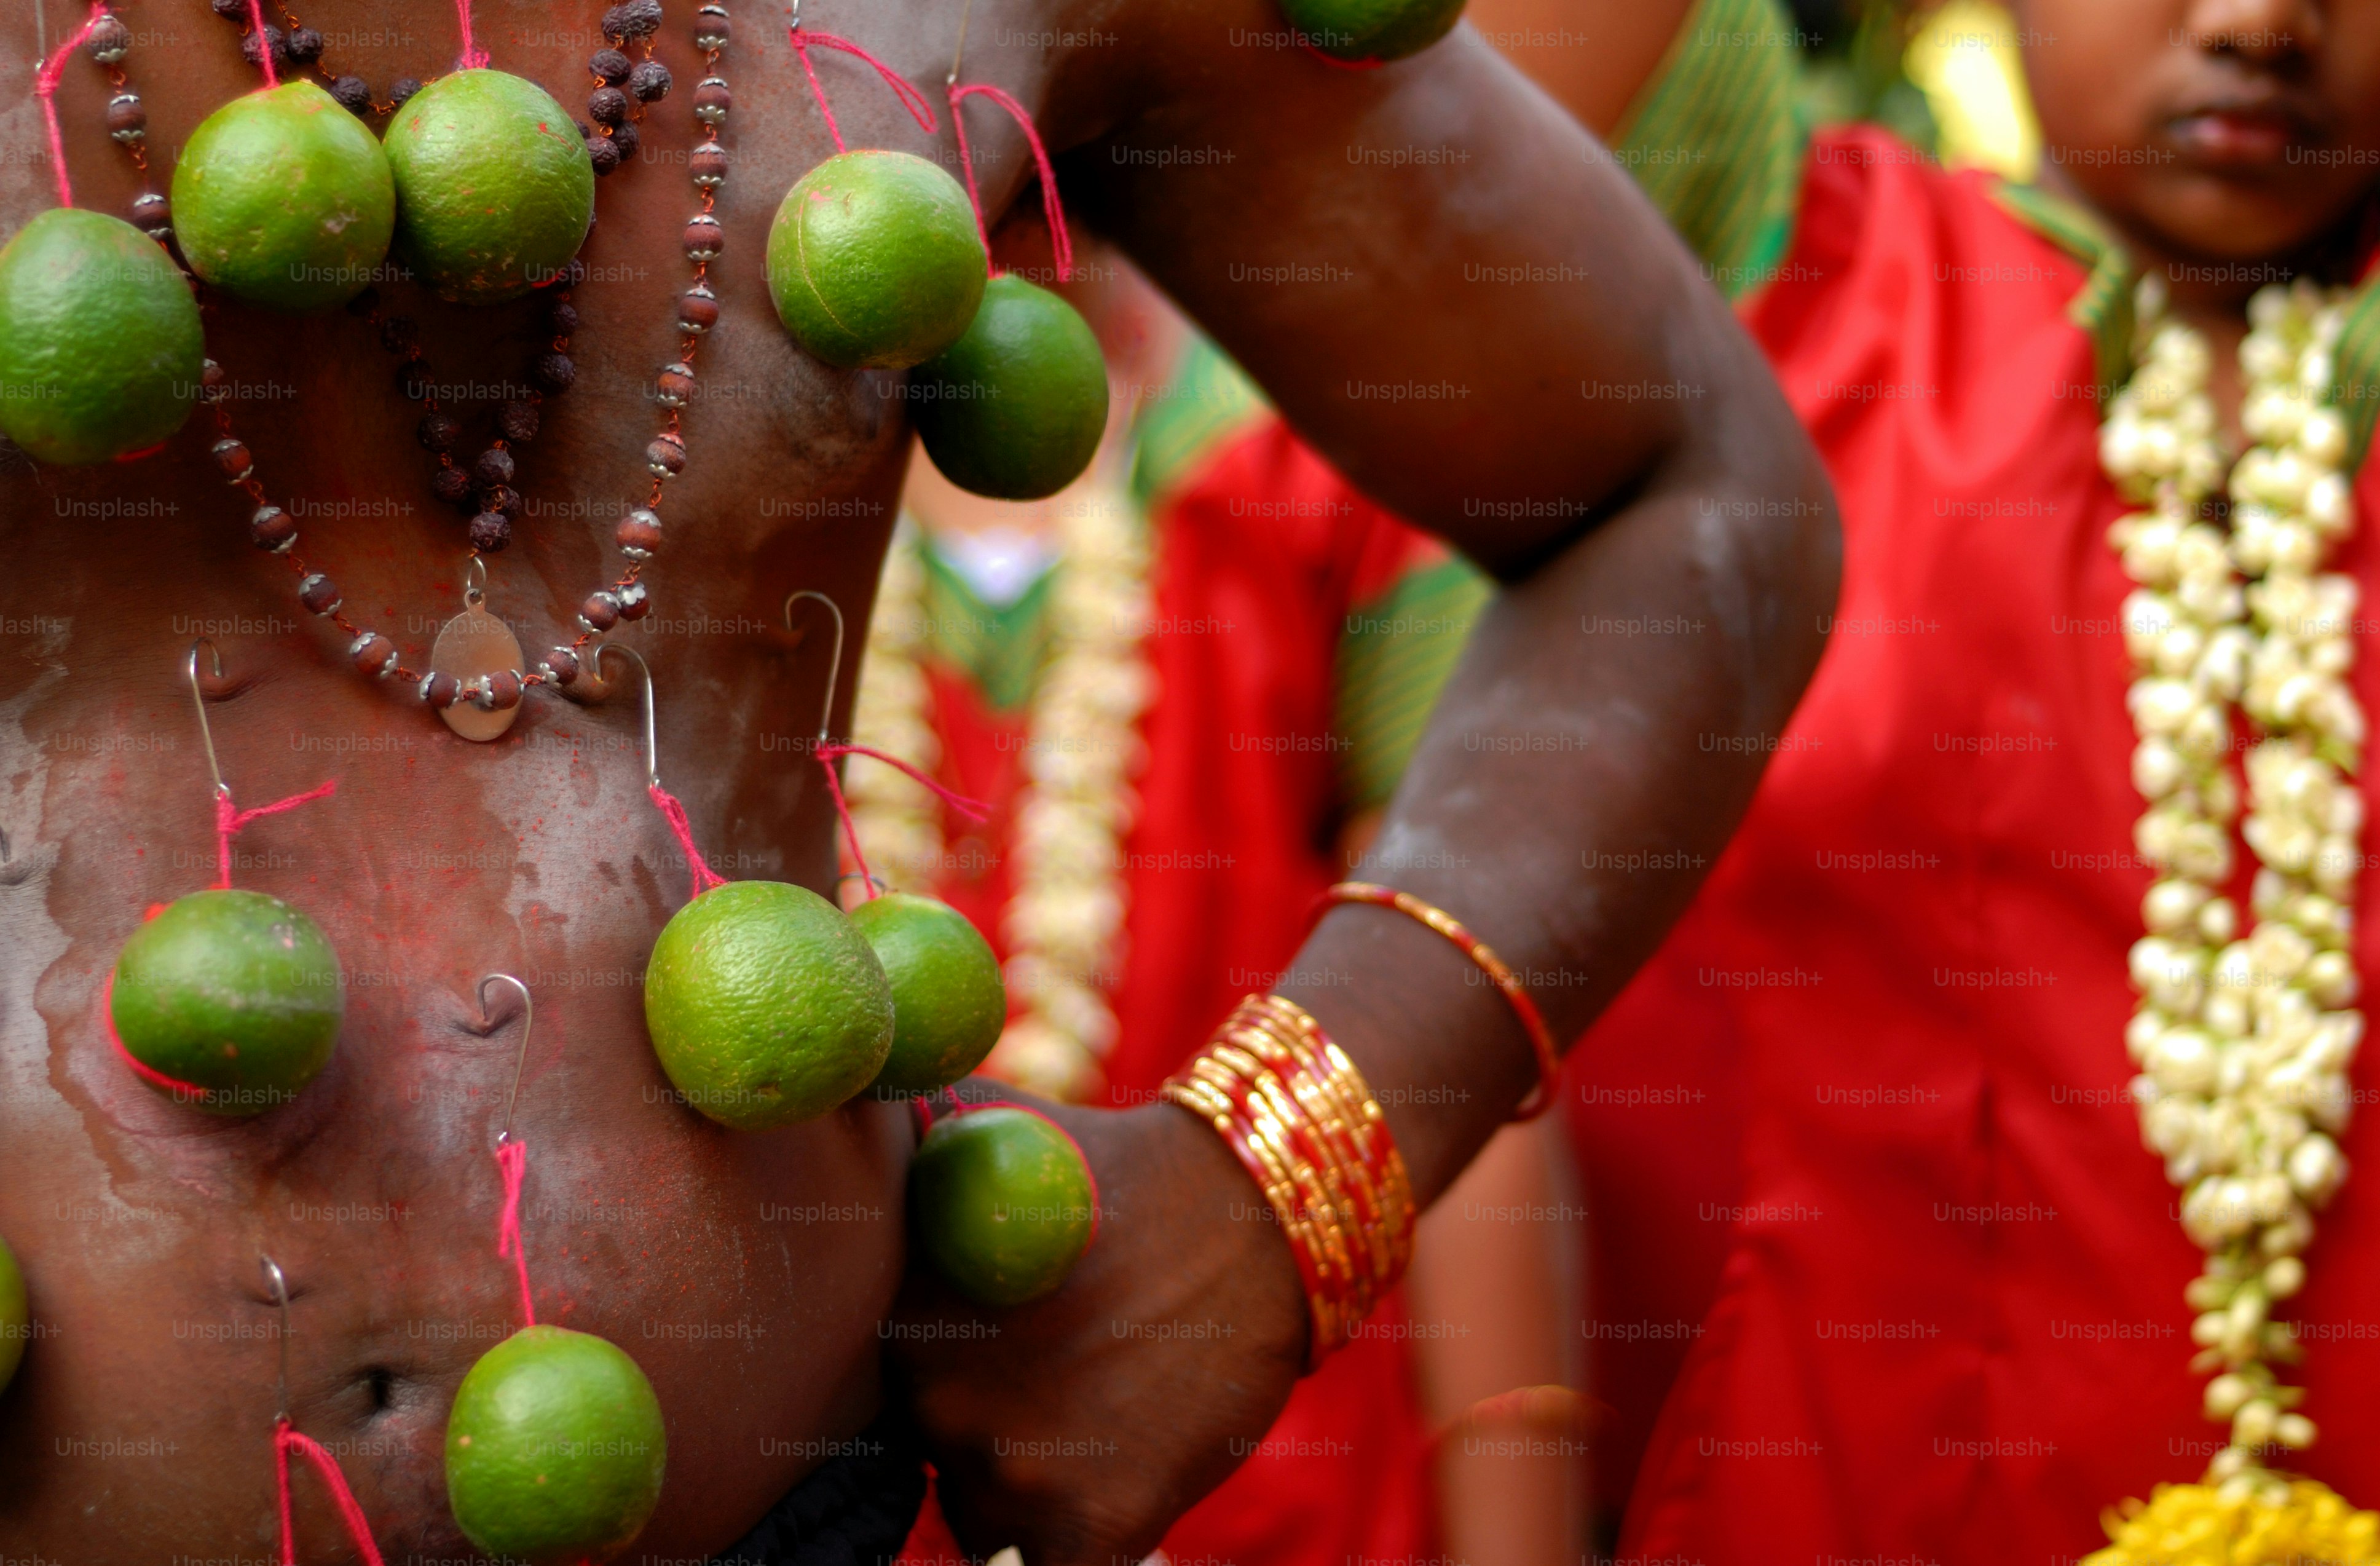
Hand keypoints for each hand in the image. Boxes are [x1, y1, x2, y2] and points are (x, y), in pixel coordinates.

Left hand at [887, 1099, 1308, 1564]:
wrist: (1256, 1208)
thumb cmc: (1112, 1168)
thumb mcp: (976, 1122)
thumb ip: (886, 1149)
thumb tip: (806, 1129)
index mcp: (894, 1315)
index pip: (864, 1393)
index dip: (923, 1379)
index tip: (972, 1358)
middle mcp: (936, 1396)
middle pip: (926, 1456)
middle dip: (978, 1427)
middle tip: (1050, 1373)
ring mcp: (1015, 1468)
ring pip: (985, 1518)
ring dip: (1029, 1487)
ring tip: (1097, 1406)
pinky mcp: (1095, 1526)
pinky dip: (1079, 1540)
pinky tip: (1114, 1482)